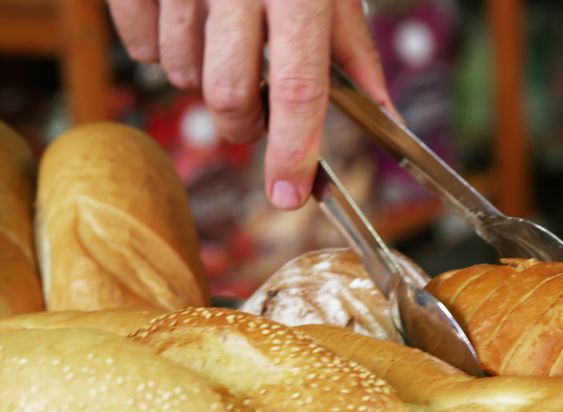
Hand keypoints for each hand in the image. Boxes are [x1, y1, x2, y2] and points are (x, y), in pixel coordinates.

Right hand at [106, 0, 392, 209]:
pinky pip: (134, 45)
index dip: (293, 149)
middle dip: (243, 125)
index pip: (298, 88)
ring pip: (179, 72)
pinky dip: (156, 50)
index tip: (289, 194)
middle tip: (256, 116)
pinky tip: (183, 24)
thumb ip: (356, 52)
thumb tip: (388, 117)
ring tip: (222, 43)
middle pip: (227, 94)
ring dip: (201, 79)